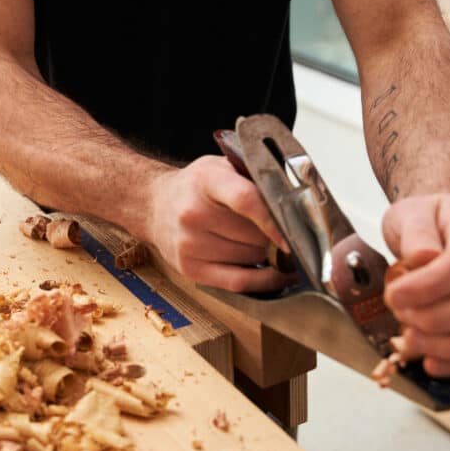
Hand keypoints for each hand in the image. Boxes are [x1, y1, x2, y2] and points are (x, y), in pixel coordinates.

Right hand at [145, 155, 290, 292]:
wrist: (155, 206)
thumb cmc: (195, 187)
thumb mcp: (221, 167)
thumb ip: (252, 179)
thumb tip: (294, 203)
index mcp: (206, 181)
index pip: (245, 200)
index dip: (273, 218)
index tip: (294, 231)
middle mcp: (193, 213)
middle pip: (253, 235)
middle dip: (273, 236)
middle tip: (279, 231)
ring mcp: (189, 244)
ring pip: (251, 259)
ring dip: (266, 255)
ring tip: (264, 244)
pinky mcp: (190, 269)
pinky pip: (238, 282)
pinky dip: (263, 281)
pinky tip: (275, 274)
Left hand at [382, 193, 449, 377]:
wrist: (437, 229)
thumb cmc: (423, 223)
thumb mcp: (409, 215)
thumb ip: (415, 234)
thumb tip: (424, 259)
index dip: (428, 287)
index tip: (394, 296)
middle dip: (434, 319)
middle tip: (400, 316)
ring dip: (449, 347)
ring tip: (411, 340)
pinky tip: (429, 361)